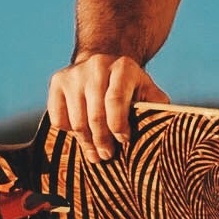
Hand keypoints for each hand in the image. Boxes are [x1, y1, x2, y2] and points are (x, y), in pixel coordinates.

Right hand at [47, 51, 170, 162]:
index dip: (118, 126)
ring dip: (87, 142)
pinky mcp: (57, 81)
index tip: (124, 140)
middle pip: (95, 114)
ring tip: (95, 155)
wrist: (102, 63)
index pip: (116, 101)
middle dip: (103, 141)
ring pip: (77, 120)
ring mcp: (74, 73)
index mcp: (123, 67)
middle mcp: (97, 66)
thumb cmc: (129, 86)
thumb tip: (161, 126)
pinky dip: (69, 132)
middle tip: (108, 156)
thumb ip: (155, 106)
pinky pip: (59, 118)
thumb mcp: (147, 90)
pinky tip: (81, 133)